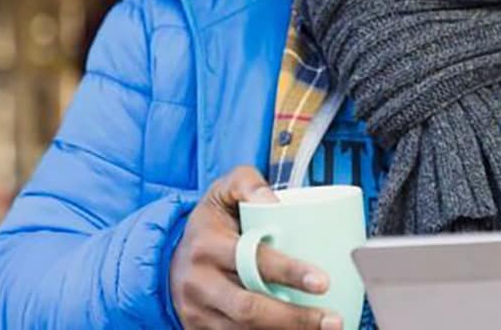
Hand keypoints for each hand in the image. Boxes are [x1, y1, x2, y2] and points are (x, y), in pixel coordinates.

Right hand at [170, 165, 341, 329]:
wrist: (169, 258)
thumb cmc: (210, 223)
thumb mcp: (223, 191)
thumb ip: (250, 184)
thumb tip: (277, 202)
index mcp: (207, 246)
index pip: (251, 261)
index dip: (288, 273)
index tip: (322, 281)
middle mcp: (200, 284)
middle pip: (249, 308)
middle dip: (294, 318)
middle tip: (332, 320)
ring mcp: (198, 313)